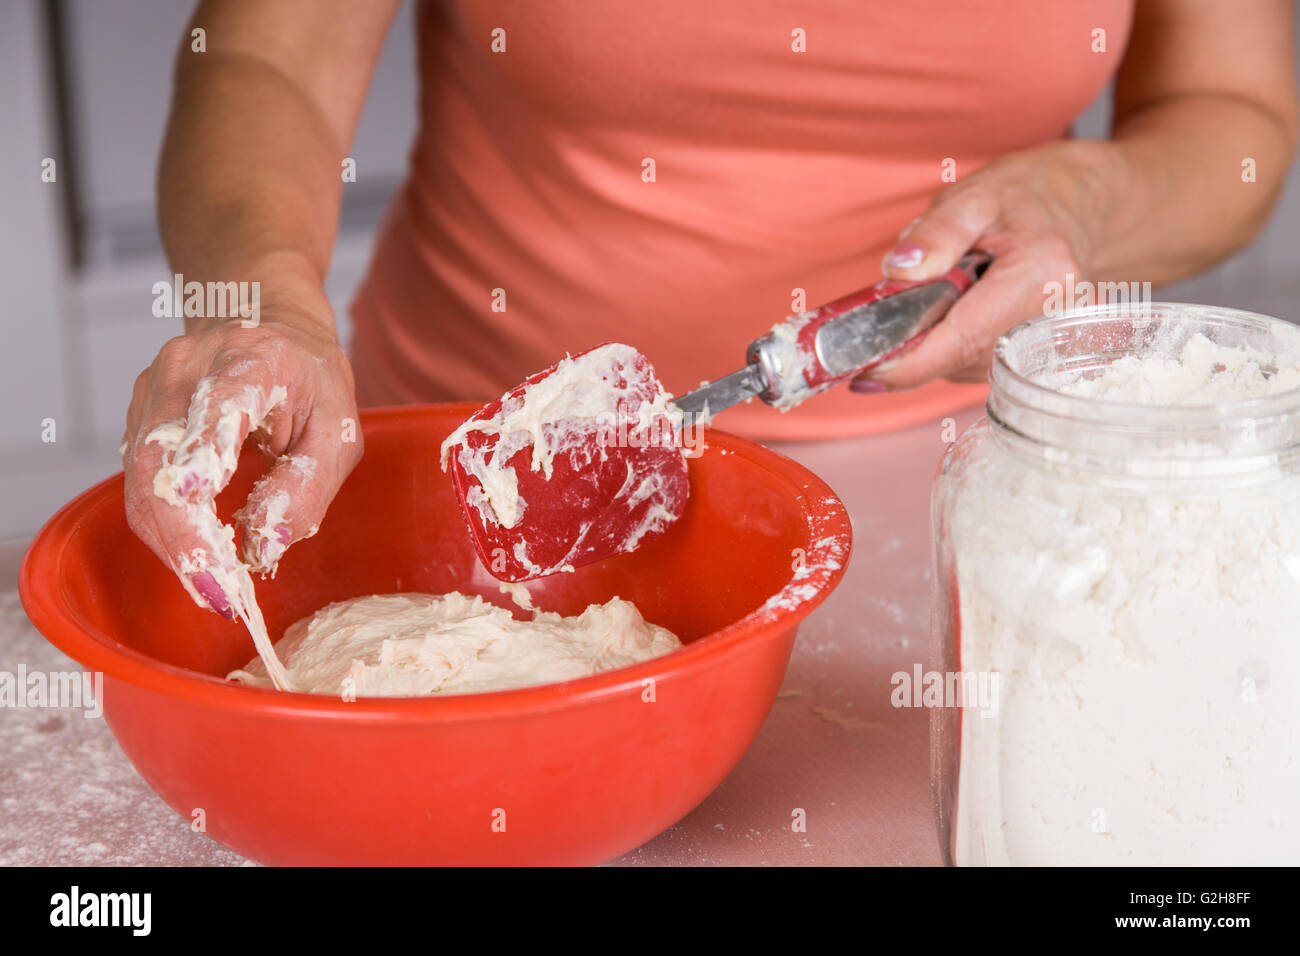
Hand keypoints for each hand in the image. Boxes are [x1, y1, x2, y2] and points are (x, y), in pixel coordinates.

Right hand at [122, 312, 361, 616]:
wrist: (264, 324)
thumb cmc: (309, 378)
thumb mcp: (338, 428)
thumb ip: (307, 485)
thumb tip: (265, 546)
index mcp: (250, 358)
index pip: (219, 402)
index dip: (203, 447)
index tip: (197, 491)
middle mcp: (186, 369)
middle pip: (162, 458)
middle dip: (184, 536)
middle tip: (220, 592)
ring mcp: (151, 391)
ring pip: (141, 480)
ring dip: (173, 542)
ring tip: (216, 586)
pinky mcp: (137, 418)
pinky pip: (142, 485)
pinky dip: (168, 528)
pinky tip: (199, 555)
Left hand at [852, 141, 1112, 389]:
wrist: (1074, 204)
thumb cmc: (1022, 196)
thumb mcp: (974, 196)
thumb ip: (937, 232)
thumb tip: (900, 269)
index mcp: (1039, 275)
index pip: (965, 338)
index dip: (909, 364)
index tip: (864, 371)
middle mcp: (1050, 316)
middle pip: (962, 359)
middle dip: (910, 353)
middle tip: (871, 334)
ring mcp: (1047, 339)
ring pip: (966, 366)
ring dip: (929, 348)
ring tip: (919, 306)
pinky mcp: (1033, 351)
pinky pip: (977, 362)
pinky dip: (948, 347)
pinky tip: (943, 315)